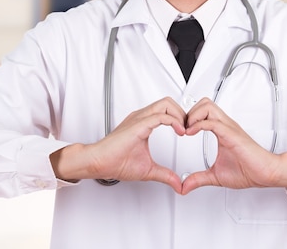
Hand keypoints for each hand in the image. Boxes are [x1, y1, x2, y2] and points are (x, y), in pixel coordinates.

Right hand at [51, 97, 185, 192]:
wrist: (98, 163)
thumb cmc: (115, 162)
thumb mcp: (148, 170)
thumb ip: (165, 175)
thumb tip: (178, 184)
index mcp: (143, 123)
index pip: (166, 110)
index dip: (180, 118)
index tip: (187, 132)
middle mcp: (142, 117)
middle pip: (168, 102)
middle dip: (183, 113)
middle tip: (189, 128)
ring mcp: (139, 119)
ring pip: (166, 104)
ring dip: (180, 115)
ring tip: (185, 129)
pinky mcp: (138, 124)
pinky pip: (160, 116)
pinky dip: (173, 121)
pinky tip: (179, 131)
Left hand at [181, 98, 286, 194]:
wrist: (266, 173)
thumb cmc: (249, 171)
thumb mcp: (216, 176)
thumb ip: (199, 179)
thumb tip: (185, 186)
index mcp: (222, 130)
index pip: (202, 111)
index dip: (188, 118)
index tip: (181, 131)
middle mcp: (225, 125)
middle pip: (204, 103)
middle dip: (189, 112)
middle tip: (182, 128)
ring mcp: (229, 128)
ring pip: (207, 106)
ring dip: (193, 115)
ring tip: (187, 129)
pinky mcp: (232, 134)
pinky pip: (212, 122)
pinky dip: (198, 124)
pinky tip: (191, 133)